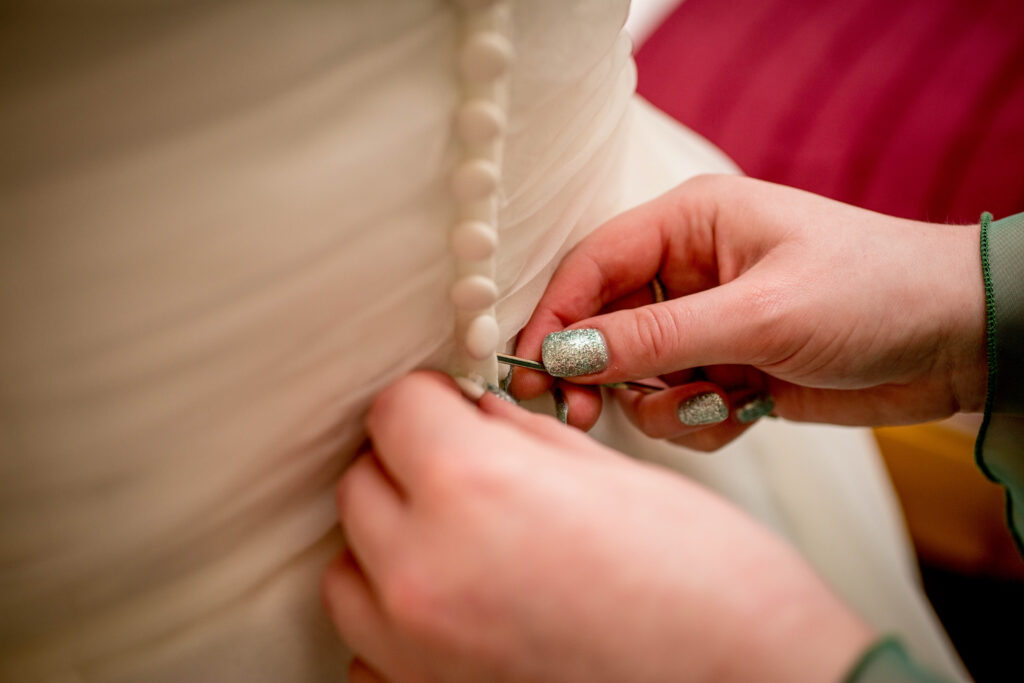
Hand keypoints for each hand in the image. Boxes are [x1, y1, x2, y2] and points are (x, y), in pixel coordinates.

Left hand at [322, 371, 872, 681]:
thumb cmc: (713, 588)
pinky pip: (372, 651)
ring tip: (461, 540)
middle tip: (467, 466)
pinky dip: (402, 624)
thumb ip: (520, 439)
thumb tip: (475, 418)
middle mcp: (423, 575)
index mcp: (473, 489)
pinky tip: (464, 610)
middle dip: (410, 463)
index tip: (452, 406)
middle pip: (363, 485)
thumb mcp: (614, 476)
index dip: (431, 398)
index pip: (394, 410)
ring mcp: (417, 653)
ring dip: (392, 543)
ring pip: (351, 571)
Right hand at [511, 175, 986, 449]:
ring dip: (663, 404)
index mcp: (689, 225)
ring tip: (718, 404)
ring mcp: (707, 323)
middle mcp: (687, 270)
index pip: (591, 266)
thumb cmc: (870, 294)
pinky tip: (746, 412)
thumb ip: (657, 339)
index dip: (553, 317)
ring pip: (636, 376)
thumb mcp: (759, 314)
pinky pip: (676, 405)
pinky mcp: (727, 369)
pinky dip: (698, 420)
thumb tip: (565, 354)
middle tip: (583, 418)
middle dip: (599, 374)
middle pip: (602, 326)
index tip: (530, 372)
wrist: (959, 341)